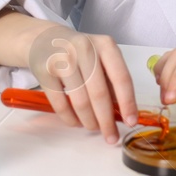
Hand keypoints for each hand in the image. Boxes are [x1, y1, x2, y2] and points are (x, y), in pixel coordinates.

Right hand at [26, 28, 137, 143]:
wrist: (44, 39)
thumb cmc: (79, 52)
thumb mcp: (100, 58)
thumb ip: (111, 81)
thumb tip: (122, 113)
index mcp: (105, 45)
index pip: (121, 77)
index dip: (128, 102)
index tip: (131, 121)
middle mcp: (85, 48)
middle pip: (99, 93)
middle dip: (106, 120)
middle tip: (111, 136)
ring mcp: (63, 59)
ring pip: (80, 101)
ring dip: (89, 121)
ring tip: (93, 127)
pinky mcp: (44, 70)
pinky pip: (60, 103)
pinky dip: (70, 118)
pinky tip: (76, 122)